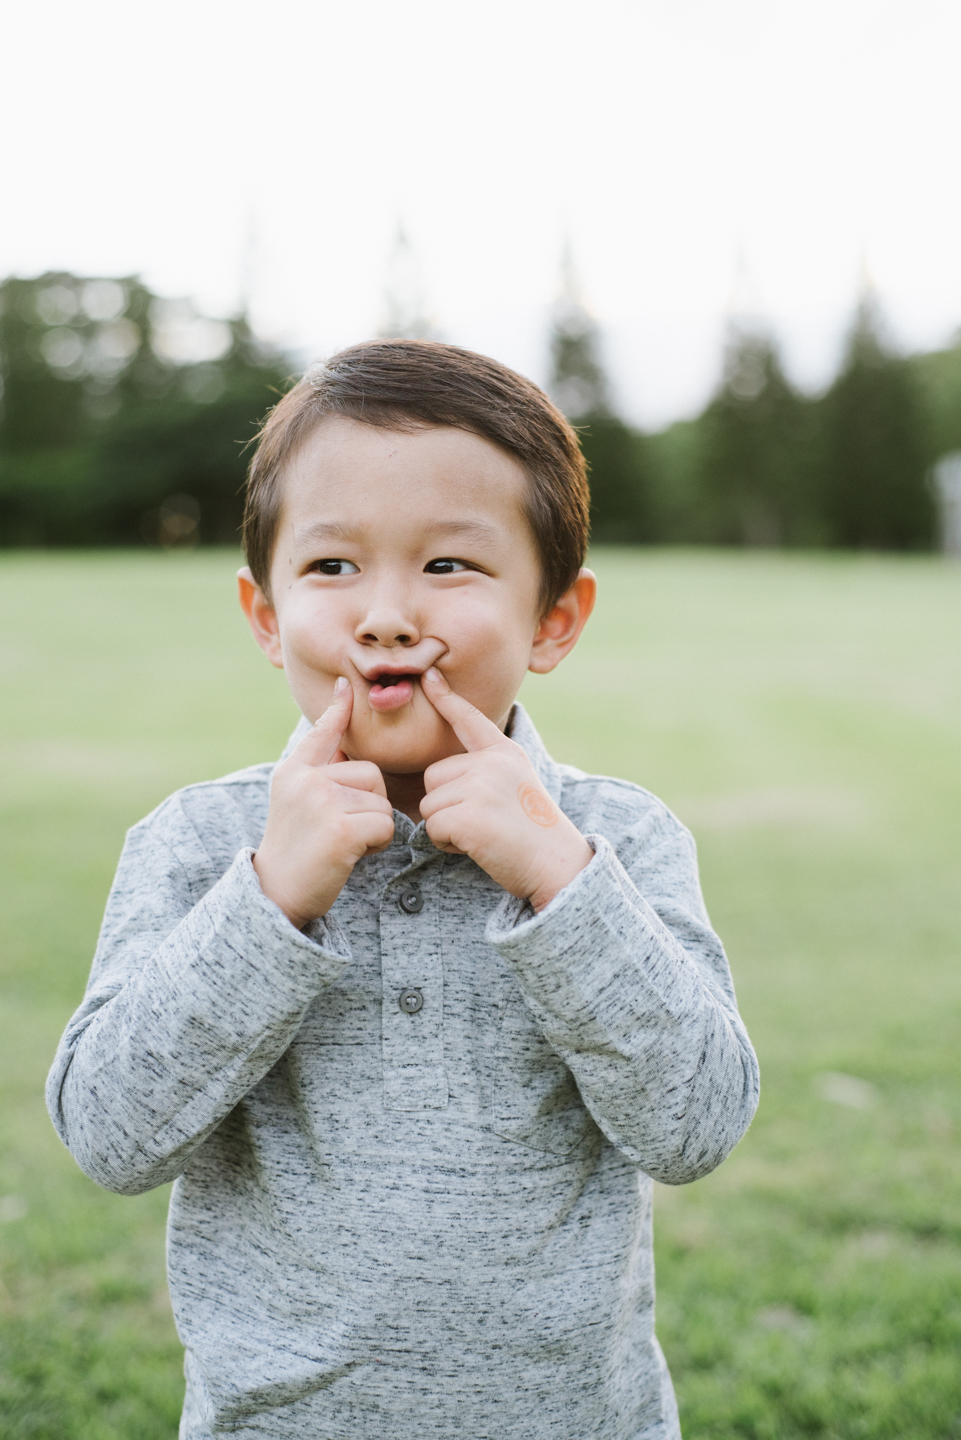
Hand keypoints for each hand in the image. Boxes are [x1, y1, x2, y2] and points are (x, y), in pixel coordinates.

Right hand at [252, 680, 394, 928]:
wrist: (277, 893)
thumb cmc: (297, 848)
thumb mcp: (296, 800)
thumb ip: (319, 771)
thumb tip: (339, 728)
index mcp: (294, 771)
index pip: (322, 733)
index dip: (338, 709)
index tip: (344, 685)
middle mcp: (306, 780)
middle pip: (372, 775)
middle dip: (369, 805)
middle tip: (341, 829)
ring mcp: (322, 802)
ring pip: (381, 802)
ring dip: (374, 826)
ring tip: (343, 841)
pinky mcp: (340, 829)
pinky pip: (385, 825)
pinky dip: (377, 844)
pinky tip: (350, 854)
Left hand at [419, 668, 592, 911]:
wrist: (558, 864)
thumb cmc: (533, 833)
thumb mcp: (517, 784)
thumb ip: (487, 769)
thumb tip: (446, 772)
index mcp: (504, 752)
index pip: (468, 719)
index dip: (445, 697)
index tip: (427, 674)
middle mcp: (491, 762)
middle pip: (434, 777)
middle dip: (447, 804)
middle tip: (484, 821)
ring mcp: (480, 787)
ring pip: (430, 804)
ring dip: (447, 826)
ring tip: (483, 833)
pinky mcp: (468, 815)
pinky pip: (432, 827)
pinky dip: (447, 843)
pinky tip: (477, 846)